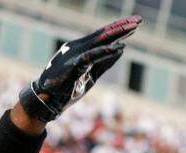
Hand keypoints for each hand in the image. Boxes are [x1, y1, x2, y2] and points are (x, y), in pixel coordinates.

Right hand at [20, 15, 140, 121]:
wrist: (47, 100)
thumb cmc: (67, 88)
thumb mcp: (91, 75)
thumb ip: (104, 62)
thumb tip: (121, 49)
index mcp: (81, 49)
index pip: (104, 36)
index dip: (120, 29)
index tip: (135, 24)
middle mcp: (78, 47)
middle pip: (104, 34)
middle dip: (122, 27)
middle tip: (138, 20)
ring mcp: (75, 55)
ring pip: (99, 42)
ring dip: (117, 35)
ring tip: (133, 28)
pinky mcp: (73, 66)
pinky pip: (91, 57)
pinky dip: (105, 52)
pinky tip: (118, 48)